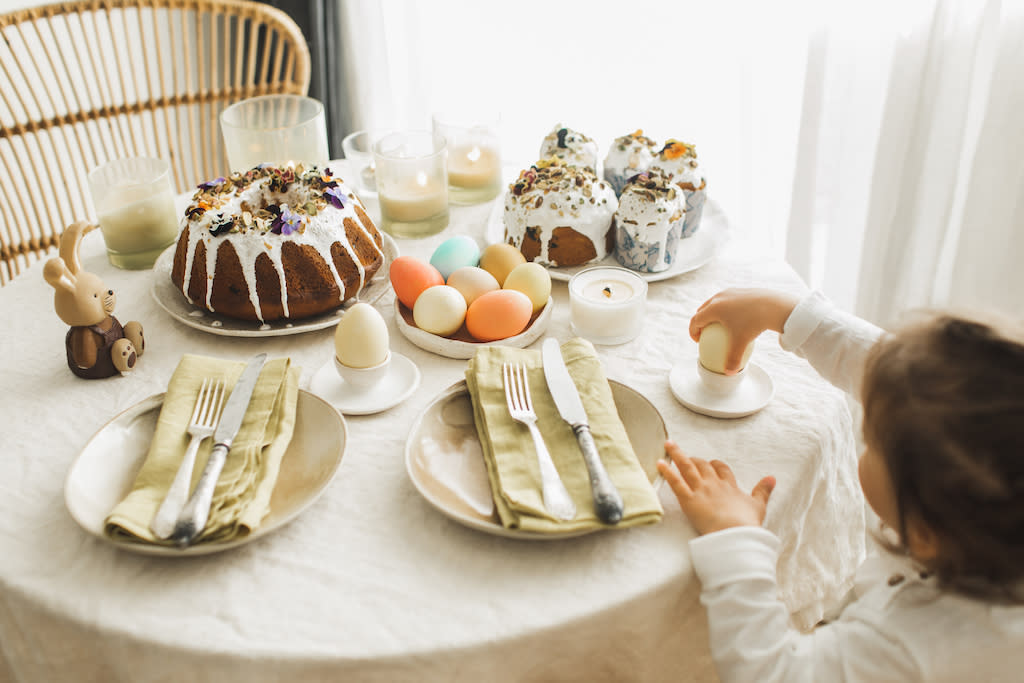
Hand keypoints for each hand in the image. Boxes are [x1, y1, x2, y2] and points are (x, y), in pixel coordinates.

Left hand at [657, 441, 774, 535]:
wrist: (735, 533)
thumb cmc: (746, 523)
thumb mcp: (758, 505)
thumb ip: (763, 490)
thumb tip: (772, 478)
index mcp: (729, 486)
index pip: (721, 469)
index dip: (715, 465)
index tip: (711, 464)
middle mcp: (714, 484)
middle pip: (702, 465)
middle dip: (694, 459)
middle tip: (686, 456)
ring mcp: (700, 490)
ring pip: (687, 467)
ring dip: (677, 455)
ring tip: (668, 444)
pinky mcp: (688, 499)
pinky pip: (675, 482)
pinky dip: (667, 472)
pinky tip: (660, 463)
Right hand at [688, 288, 799, 373]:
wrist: (774, 305)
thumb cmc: (754, 323)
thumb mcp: (741, 343)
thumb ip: (733, 359)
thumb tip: (729, 372)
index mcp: (713, 308)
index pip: (695, 320)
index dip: (693, 332)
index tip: (698, 341)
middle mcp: (719, 297)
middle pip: (703, 309)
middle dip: (701, 322)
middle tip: (706, 333)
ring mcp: (731, 292)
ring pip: (716, 303)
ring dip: (714, 314)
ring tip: (720, 325)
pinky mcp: (742, 290)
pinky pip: (730, 301)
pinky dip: (728, 310)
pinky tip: (739, 319)